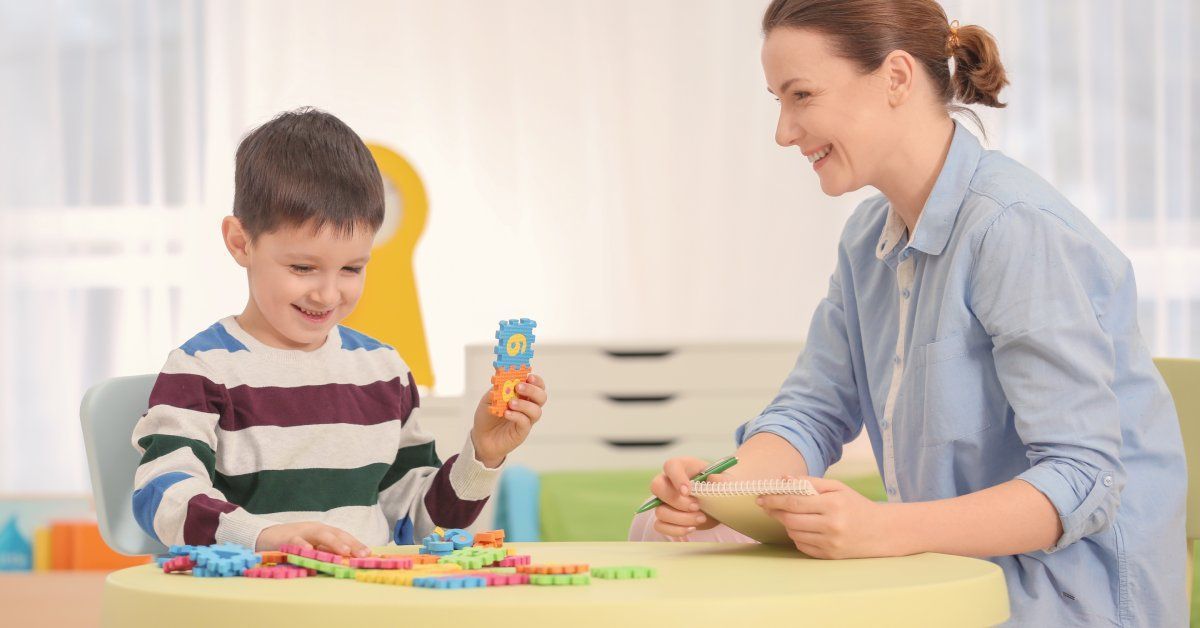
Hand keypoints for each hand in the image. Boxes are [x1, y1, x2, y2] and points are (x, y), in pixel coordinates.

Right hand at [256, 521, 370, 556]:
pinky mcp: (287, 538)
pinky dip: (304, 545)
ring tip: (344, 551)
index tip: (369, 554)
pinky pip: (297, 541)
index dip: (356, 544)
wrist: (266, 536)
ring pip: (320, 535)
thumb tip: (347, 561)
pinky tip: (311, 551)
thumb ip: (327, 552)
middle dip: (350, 543)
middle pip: (336, 533)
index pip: (343, 536)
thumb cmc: (293, 543)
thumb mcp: (313, 546)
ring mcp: (302, 532)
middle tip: (362, 554)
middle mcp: (315, 529)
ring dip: (333, 542)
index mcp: (324, 531)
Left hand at [471, 373, 547, 467]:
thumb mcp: (489, 398)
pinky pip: (525, 423)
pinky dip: (517, 416)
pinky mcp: (522, 432)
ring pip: (536, 411)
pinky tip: (507, 413)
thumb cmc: (487, 416)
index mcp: (523, 395)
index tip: (529, 376)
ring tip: (510, 403)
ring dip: (524, 404)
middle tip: (518, 387)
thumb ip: (498, 388)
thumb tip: (503, 375)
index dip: (536, 380)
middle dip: (532, 390)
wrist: (481, 437)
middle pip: (541, 397)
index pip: (537, 385)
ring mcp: (526, 420)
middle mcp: (528, 406)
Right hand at [649, 456, 730, 536]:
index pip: (670, 466)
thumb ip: (722, 479)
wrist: (720, 502)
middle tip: (697, 506)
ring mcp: (664, 501)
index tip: (687, 491)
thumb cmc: (719, 487)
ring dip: (681, 518)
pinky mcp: (665, 517)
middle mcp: (668, 482)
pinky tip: (692, 527)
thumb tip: (714, 479)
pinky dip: (676, 530)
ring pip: (659, 510)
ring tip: (701, 518)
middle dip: (677, 501)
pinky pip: (660, 525)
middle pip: (657, 487)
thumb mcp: (725, 481)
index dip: (676, 478)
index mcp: (682, 466)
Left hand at [758, 477, 895, 558]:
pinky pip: (802, 546)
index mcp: (833, 505)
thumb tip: (784, 479)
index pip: (794, 501)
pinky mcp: (830, 556)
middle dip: (775, 512)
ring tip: (790, 516)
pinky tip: (802, 528)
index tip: (761, 498)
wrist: (882, 532)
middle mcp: (832, 525)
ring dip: (786, 524)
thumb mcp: (837, 488)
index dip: (774, 500)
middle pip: (790, 520)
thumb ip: (810, 482)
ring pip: (794, 534)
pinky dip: (797, 536)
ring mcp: (831, 543)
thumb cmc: (857, 506)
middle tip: (767, 506)